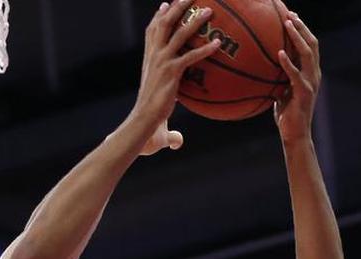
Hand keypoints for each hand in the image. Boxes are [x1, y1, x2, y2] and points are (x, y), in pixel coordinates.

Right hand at [130, 0, 222, 155]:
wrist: (141, 127)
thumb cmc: (147, 128)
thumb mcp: (160, 123)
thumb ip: (172, 131)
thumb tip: (178, 143)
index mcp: (148, 62)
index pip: (151, 33)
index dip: (158, 17)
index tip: (166, 5)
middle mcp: (153, 58)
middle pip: (164, 24)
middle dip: (176, 8)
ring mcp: (161, 64)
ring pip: (178, 34)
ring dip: (194, 19)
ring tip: (210, 10)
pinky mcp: (171, 73)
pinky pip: (191, 57)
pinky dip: (205, 49)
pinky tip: (218, 44)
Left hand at [273, 7, 321, 143]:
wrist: (295, 134)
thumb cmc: (286, 115)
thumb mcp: (280, 91)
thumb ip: (277, 78)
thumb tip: (261, 67)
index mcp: (310, 72)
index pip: (309, 45)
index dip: (302, 30)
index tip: (290, 16)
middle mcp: (314, 74)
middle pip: (312, 43)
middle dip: (301, 27)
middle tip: (289, 14)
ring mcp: (311, 82)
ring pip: (308, 53)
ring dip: (298, 36)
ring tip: (288, 24)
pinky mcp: (304, 92)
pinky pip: (296, 73)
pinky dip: (288, 62)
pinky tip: (280, 52)